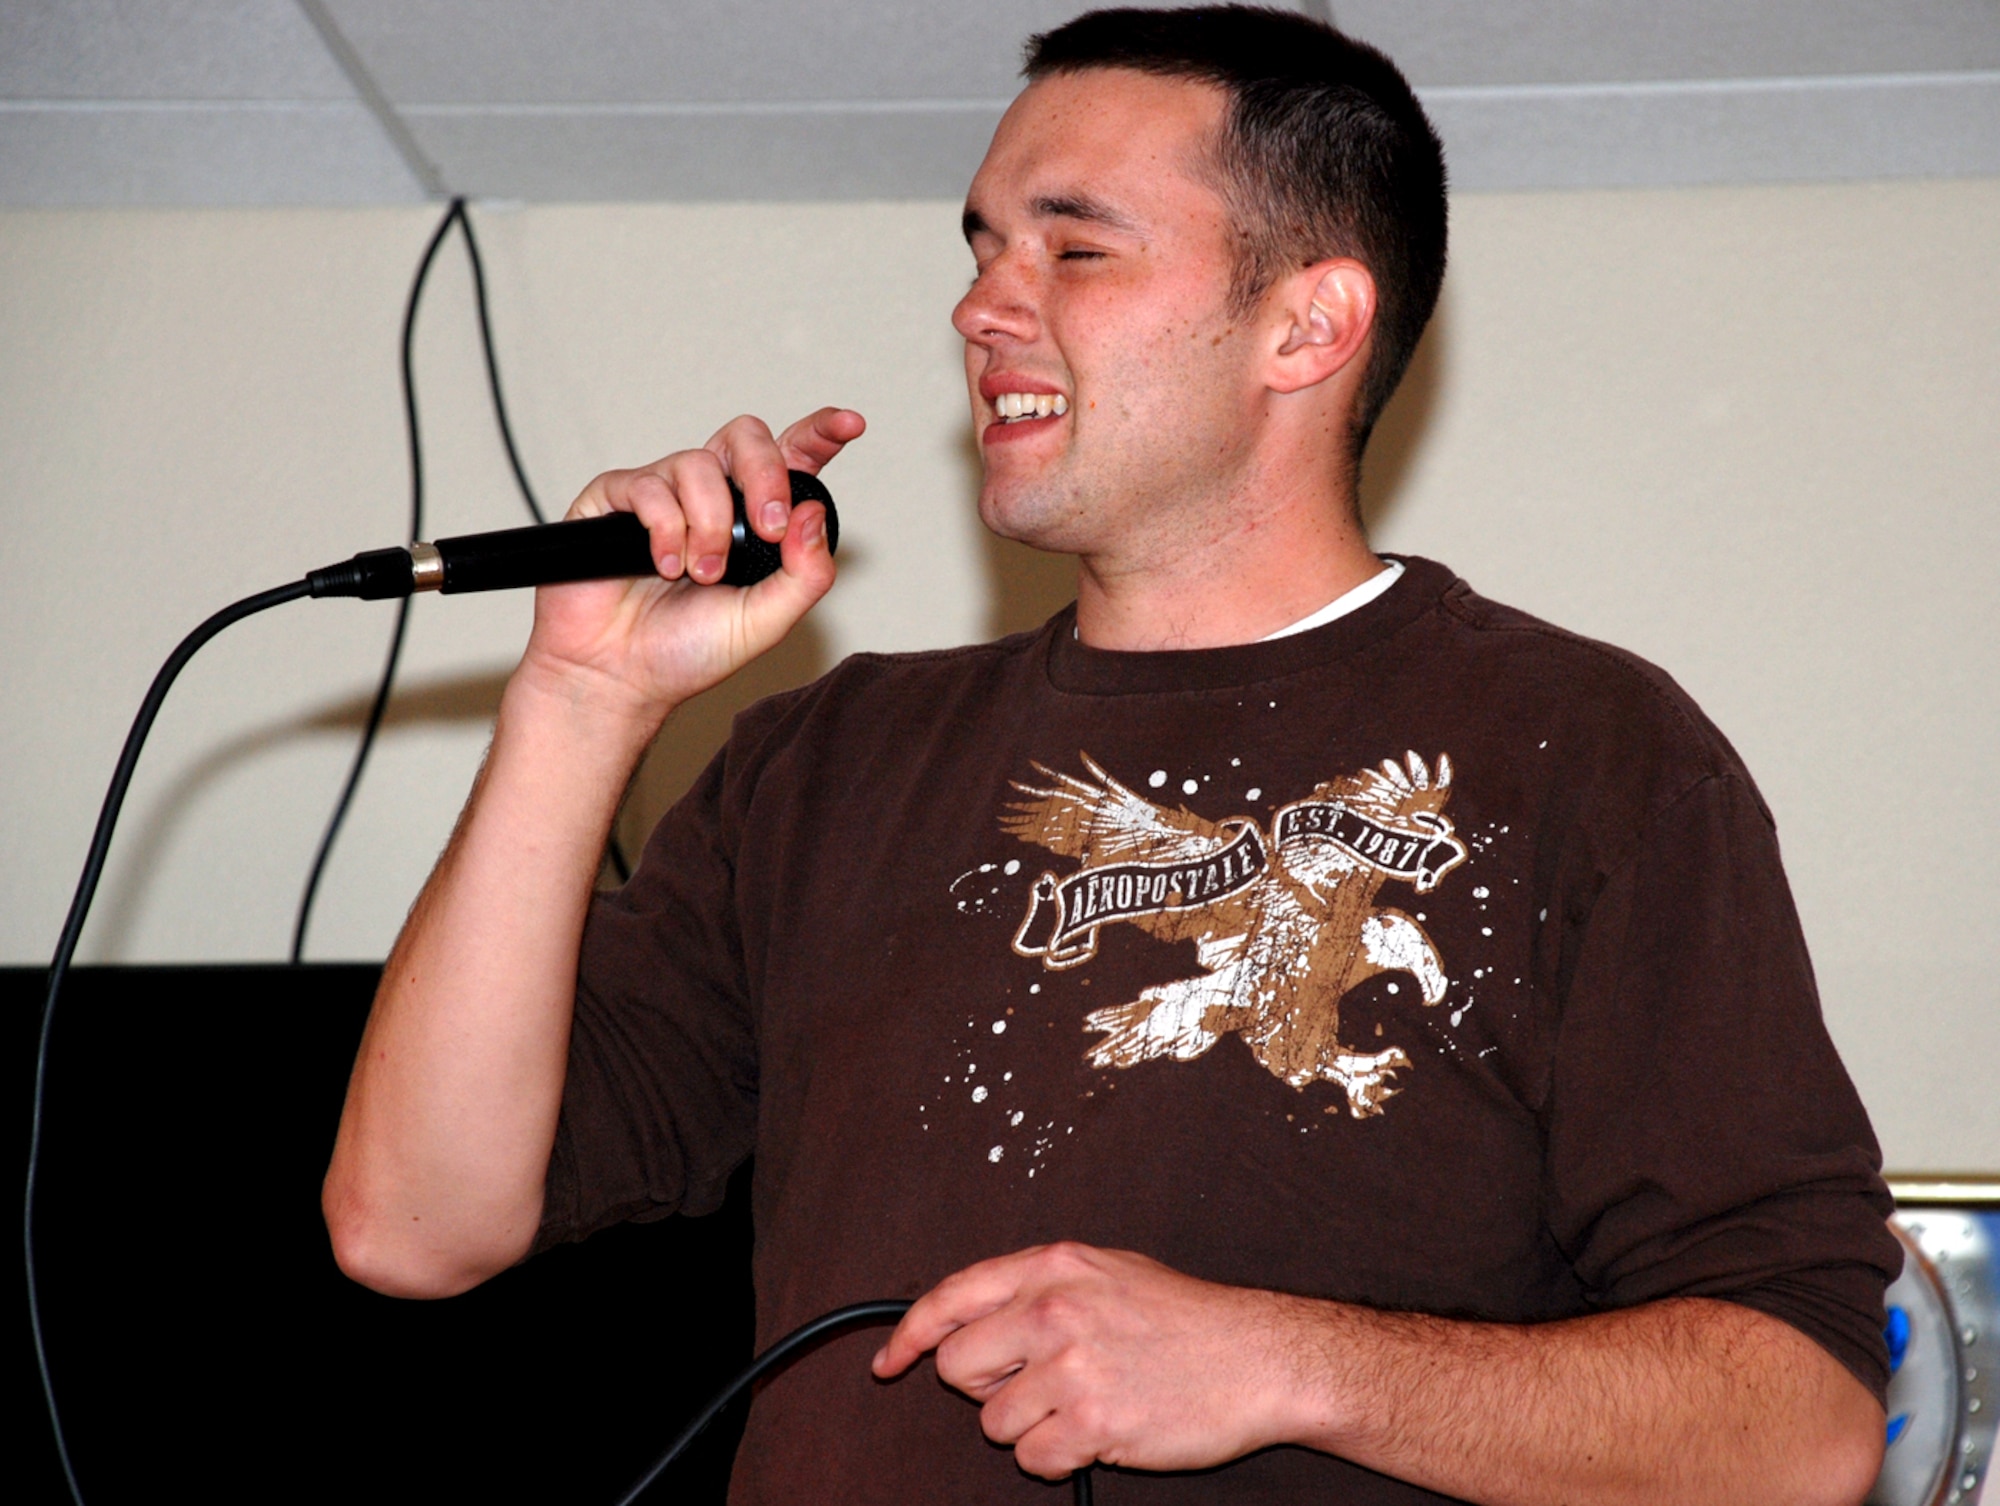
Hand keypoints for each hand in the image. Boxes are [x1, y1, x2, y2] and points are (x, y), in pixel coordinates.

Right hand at [518, 407, 864, 724]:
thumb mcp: (767, 621)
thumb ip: (804, 573)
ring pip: (697, 464)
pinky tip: (664, 568)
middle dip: (765, 474)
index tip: (849, 425)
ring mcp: (662, 493)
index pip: (791, 460)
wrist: (621, 677)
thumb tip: (813, 514)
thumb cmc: (689, 651)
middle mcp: (710, 496)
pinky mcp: (615, 499)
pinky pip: (648, 486)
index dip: (818, 433)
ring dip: (709, 525)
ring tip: (701, 574)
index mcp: (754, 519)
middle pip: (746, 438)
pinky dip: (665, 529)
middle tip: (767, 528)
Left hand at [871, 1242, 1296, 1478]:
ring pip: (993, 1422)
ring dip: (1030, 1426)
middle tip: (1037, 1386)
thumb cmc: (1185, 1319)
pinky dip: (1057, 1458)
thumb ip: (1038, 1287)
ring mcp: (1072, 1365)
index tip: (891, 1362)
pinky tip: (1097, 1432)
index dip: (910, 1336)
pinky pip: (1032, 1459)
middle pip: (958, 1367)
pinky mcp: (1094, 1421)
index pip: (951, 1297)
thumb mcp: (1107, 1271)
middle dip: (987, 1387)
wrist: (1257, 1356)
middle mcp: (1053, 1310)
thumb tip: (970, 1316)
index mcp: (1053, 1266)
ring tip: (1084, 1404)